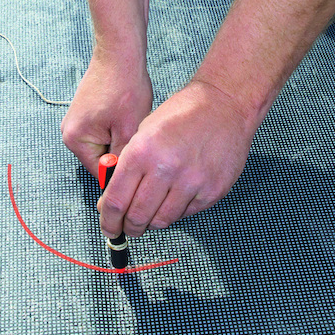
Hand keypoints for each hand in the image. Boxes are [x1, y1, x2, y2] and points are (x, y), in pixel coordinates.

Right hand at [61, 48, 152, 177]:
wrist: (119, 55)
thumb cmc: (124, 88)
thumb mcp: (128, 130)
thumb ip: (122, 159)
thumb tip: (122, 180)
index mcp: (76, 141)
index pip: (100, 173)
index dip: (121, 173)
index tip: (138, 167)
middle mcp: (69, 134)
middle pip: (99, 160)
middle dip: (120, 155)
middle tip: (137, 140)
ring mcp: (75, 124)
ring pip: (103, 148)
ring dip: (119, 143)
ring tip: (132, 126)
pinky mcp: (84, 116)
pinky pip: (102, 135)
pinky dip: (115, 132)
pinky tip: (127, 119)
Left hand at [97, 80, 258, 237]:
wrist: (225, 105)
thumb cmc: (183, 114)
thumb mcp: (143, 131)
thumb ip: (127, 166)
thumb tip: (113, 200)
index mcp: (142, 152)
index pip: (116, 201)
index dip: (109, 221)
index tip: (109, 227)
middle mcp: (165, 169)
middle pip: (137, 217)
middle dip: (128, 228)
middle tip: (127, 229)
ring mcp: (191, 182)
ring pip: (161, 221)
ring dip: (150, 223)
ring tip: (148, 216)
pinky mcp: (211, 191)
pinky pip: (185, 214)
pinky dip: (174, 212)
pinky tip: (172, 201)